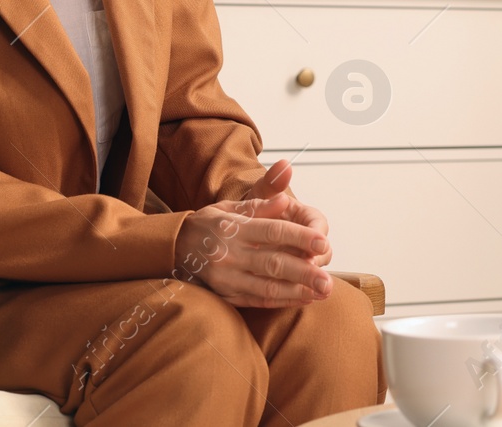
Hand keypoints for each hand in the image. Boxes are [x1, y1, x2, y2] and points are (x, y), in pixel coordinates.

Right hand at [175, 163, 333, 308]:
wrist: (173, 247)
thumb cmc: (209, 223)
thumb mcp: (230, 205)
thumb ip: (260, 203)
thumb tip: (286, 200)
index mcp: (233, 227)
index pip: (272, 231)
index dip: (299, 237)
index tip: (324, 243)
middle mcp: (229, 254)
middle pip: (272, 264)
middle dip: (303, 273)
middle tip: (329, 281)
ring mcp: (225, 277)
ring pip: (266, 287)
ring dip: (297, 292)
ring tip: (322, 293)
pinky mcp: (224, 295)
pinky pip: (256, 300)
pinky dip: (281, 301)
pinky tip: (303, 299)